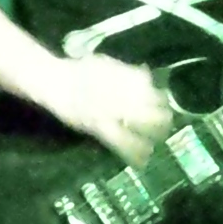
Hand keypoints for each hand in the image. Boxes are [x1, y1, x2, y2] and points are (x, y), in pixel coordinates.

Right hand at [45, 53, 182, 163]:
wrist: (56, 81)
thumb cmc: (79, 70)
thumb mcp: (106, 63)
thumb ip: (127, 71)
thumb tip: (147, 75)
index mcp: (125, 78)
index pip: (151, 91)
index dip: (161, 99)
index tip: (164, 104)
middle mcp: (124, 94)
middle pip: (153, 109)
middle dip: (163, 119)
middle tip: (166, 124)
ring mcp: (113, 112)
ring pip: (142, 126)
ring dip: (154, 135)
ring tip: (157, 141)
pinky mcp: (101, 128)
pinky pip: (122, 143)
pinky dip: (134, 153)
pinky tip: (143, 159)